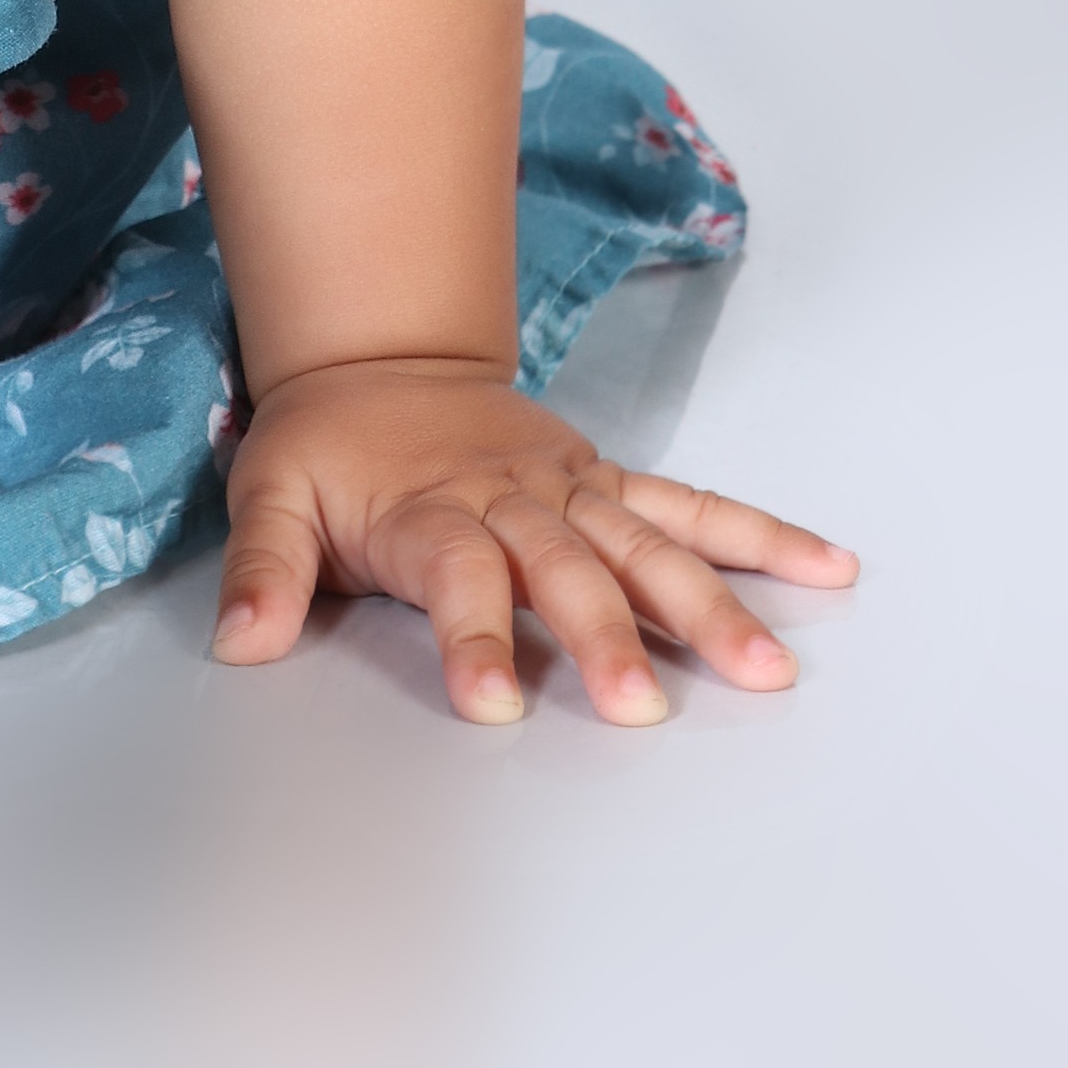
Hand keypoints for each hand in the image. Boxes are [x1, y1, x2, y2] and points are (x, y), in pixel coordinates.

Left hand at [212, 355, 855, 721]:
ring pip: (644, 544)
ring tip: (768, 669)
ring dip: (706, 603)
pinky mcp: (606, 481)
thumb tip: (241, 645)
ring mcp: (569, 487)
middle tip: (643, 712)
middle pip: (565, 567)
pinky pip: (690, 506)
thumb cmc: (325, 445)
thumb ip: (263, 573)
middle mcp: (510, 497)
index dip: (473, 635)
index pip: (455, 574)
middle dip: (604, 637)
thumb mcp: (269, 494)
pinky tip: (827, 568)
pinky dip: (758, 535)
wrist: (377, 355)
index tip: (494, 703)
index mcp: (428, 509)